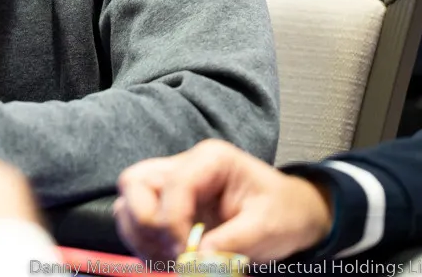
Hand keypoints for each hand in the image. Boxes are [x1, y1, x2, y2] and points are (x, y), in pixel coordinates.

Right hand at [115, 140, 334, 262]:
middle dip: (144, 221)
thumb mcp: (267, 228)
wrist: (292, 215)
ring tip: (170, 261)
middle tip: (170, 252)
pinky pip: (137, 223)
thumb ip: (232, 243)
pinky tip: (168, 260)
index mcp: (211, 161)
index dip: (171, 220)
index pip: (173, 184)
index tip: (184, 253)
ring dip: (141, 237)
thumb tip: (196, 260)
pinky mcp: (167, 207)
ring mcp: (172, 187)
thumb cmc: (284, 213)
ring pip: (129, 203)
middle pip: (135, 182)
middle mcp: (184, 167)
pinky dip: (145, 245)